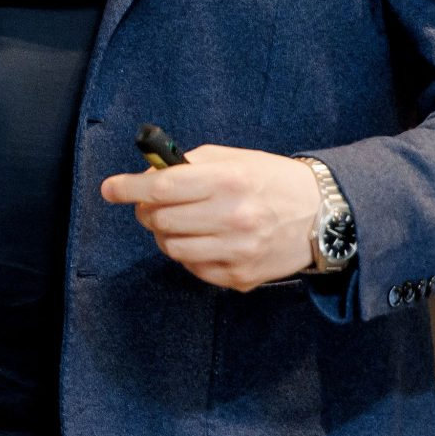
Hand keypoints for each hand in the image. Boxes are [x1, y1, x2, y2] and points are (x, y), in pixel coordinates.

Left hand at [98, 144, 320, 290]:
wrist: (323, 215)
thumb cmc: (271, 181)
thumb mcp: (234, 159)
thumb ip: (188, 165)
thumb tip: (146, 176)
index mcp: (228, 180)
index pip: (162, 187)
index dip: (129, 188)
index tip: (111, 189)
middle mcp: (233, 217)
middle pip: (161, 220)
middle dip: (148, 211)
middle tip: (153, 205)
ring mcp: (238, 251)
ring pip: (172, 248)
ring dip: (166, 235)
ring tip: (182, 223)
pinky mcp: (241, 276)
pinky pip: (193, 268)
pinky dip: (189, 254)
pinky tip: (206, 240)